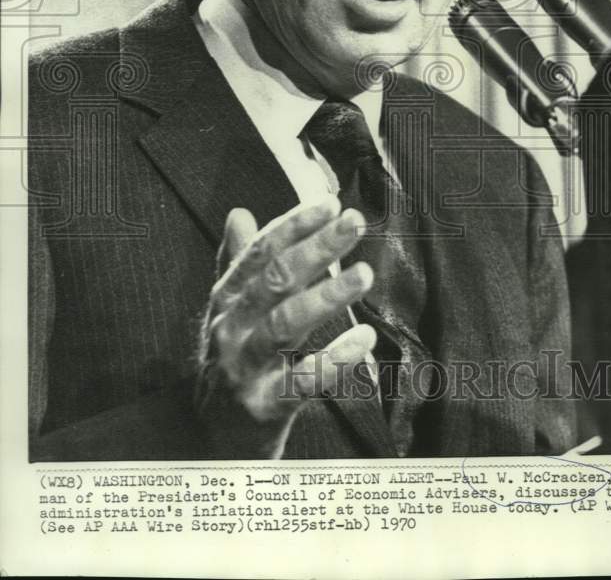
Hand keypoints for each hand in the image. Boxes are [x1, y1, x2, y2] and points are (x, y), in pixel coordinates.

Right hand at [198, 197, 375, 456]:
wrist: (210, 442)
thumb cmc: (234, 363)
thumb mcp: (230, 312)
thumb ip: (238, 262)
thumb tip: (239, 212)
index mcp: (227, 300)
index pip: (260, 253)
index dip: (294, 225)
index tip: (331, 202)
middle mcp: (231, 329)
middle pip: (274, 280)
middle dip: (316, 247)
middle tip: (355, 222)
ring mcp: (244, 369)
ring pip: (284, 325)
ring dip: (326, 296)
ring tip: (364, 274)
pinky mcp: (263, 408)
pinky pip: (302, 382)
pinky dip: (335, 360)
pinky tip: (365, 339)